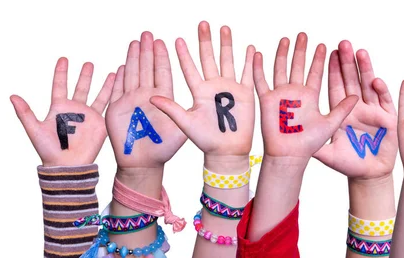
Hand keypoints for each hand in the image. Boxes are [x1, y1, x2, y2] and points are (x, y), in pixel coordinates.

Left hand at [10, 57, 113, 166]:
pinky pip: (108, 106)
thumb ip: (25, 112)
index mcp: (59, 108)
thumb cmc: (49, 150)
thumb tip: (12, 96)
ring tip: (113, 72)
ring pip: (98, 95)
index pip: (60, 86)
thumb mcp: (35, 130)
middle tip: (89, 63)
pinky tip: (120, 86)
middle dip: (85, 75)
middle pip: (81, 87)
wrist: (68, 165)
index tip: (64, 59)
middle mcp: (75, 110)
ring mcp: (89, 116)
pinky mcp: (100, 123)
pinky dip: (114, 95)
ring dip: (104, 84)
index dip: (61, 73)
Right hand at [105, 32, 186, 170]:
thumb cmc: (164, 149)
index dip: (161, 57)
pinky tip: (122, 65)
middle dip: (146, 51)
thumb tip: (185, 100)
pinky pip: (117, 90)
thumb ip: (179, 114)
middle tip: (147, 34)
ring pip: (132, 74)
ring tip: (135, 43)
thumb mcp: (179, 130)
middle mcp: (147, 96)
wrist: (144, 163)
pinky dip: (119, 78)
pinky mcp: (117, 109)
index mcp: (163, 98)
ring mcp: (132, 101)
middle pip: (146, 69)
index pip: (161, 73)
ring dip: (133, 59)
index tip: (161, 42)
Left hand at [150, 21, 254, 155]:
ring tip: (225, 28)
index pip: (189, 68)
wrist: (226, 152)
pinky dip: (250, 62)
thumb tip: (152, 97)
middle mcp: (213, 87)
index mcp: (198, 92)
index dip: (183, 54)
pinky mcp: (245, 94)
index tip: (177, 40)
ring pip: (228, 61)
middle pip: (209, 58)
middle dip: (206, 41)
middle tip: (203, 24)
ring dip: (227, 45)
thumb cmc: (205, 140)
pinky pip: (248, 74)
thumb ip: (171, 109)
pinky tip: (252, 49)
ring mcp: (230, 89)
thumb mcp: (185, 123)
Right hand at [253, 33, 357, 157]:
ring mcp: (280, 95)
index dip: (319, 59)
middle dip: (301, 51)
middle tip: (304, 35)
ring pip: (280, 69)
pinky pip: (261, 81)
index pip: (315, 73)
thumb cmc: (308, 144)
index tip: (324, 45)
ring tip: (286, 39)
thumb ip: (342, 109)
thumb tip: (356, 95)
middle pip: (298, 66)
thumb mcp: (330, 124)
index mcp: (310, 96)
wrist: (289, 156)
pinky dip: (258, 68)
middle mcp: (295, 93)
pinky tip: (258, 54)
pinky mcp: (267, 100)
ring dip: (282, 54)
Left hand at [313, 41, 396, 178]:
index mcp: (342, 112)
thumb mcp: (328, 153)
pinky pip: (384, 101)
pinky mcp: (387, 118)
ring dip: (365, 69)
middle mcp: (357, 108)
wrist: (368, 175)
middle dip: (348, 63)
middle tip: (343, 43)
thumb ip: (315, 144)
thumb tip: (294, 136)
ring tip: (360, 52)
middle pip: (351, 81)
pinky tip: (376, 80)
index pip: (336, 87)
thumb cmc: (348, 163)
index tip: (329, 53)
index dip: (334, 70)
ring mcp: (373, 111)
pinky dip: (381, 91)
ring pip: (368, 85)